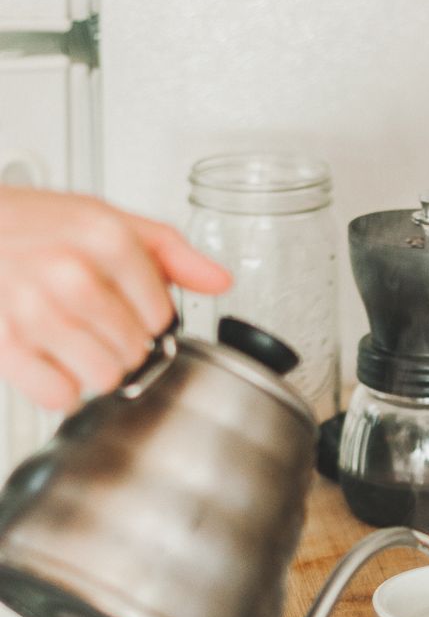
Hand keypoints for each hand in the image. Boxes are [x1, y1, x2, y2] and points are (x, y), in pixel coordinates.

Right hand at [0, 188, 231, 411]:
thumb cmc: (34, 226)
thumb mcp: (105, 220)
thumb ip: (169, 252)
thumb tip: (218, 280)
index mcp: (104, 238)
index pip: (161, 317)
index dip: (148, 318)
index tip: (129, 306)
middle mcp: (69, 272)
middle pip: (135, 351)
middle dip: (121, 345)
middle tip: (94, 323)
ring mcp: (33, 310)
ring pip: (103, 378)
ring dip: (93, 369)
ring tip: (73, 341)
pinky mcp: (4, 344)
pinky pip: (58, 396)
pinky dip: (58, 388)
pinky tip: (50, 358)